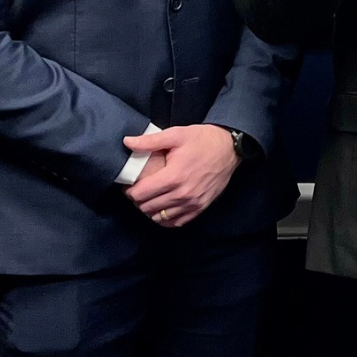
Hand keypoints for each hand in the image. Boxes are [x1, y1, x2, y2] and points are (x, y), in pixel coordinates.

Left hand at [123, 124, 239, 227]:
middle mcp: (182, 194)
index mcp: (173, 177)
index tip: (130, 184)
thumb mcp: (176, 134)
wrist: (230, 148)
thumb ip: (150, 141)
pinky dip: (166, 219)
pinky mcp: (200, 207)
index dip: (130, 190)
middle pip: (147, 207)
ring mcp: (192, 203)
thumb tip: (127, 142)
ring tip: (151, 198)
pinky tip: (163, 208)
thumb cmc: (203, 140)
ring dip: (150, 210)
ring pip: (159, 217)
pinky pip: (176, 222)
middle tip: (139, 190)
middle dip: (138, 200)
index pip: (140, 194)